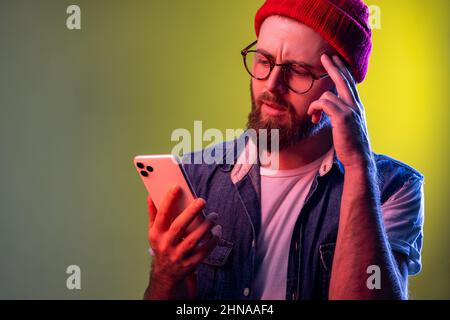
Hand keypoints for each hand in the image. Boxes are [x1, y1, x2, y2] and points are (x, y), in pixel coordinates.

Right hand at [147, 185, 220, 290]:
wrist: (165, 274)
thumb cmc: (162, 246)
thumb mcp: (154, 232)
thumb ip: (153, 213)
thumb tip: (151, 194)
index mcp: (156, 234)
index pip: (161, 215)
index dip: (168, 201)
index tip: (177, 187)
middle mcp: (166, 245)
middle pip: (179, 227)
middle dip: (191, 212)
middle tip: (202, 200)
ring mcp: (178, 256)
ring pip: (193, 239)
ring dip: (205, 226)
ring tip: (214, 216)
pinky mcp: (191, 264)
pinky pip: (204, 251)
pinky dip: (212, 241)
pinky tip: (217, 231)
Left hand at [307, 54, 372, 169]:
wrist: (358, 159)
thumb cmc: (350, 144)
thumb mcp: (347, 126)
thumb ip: (341, 114)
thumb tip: (330, 108)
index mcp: (357, 106)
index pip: (350, 83)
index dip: (343, 70)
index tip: (337, 60)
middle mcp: (355, 105)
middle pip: (343, 79)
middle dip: (334, 66)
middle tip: (325, 55)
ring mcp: (350, 110)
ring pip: (328, 93)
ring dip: (315, 103)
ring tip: (312, 116)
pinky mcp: (343, 117)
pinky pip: (324, 103)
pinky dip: (315, 107)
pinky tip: (312, 117)